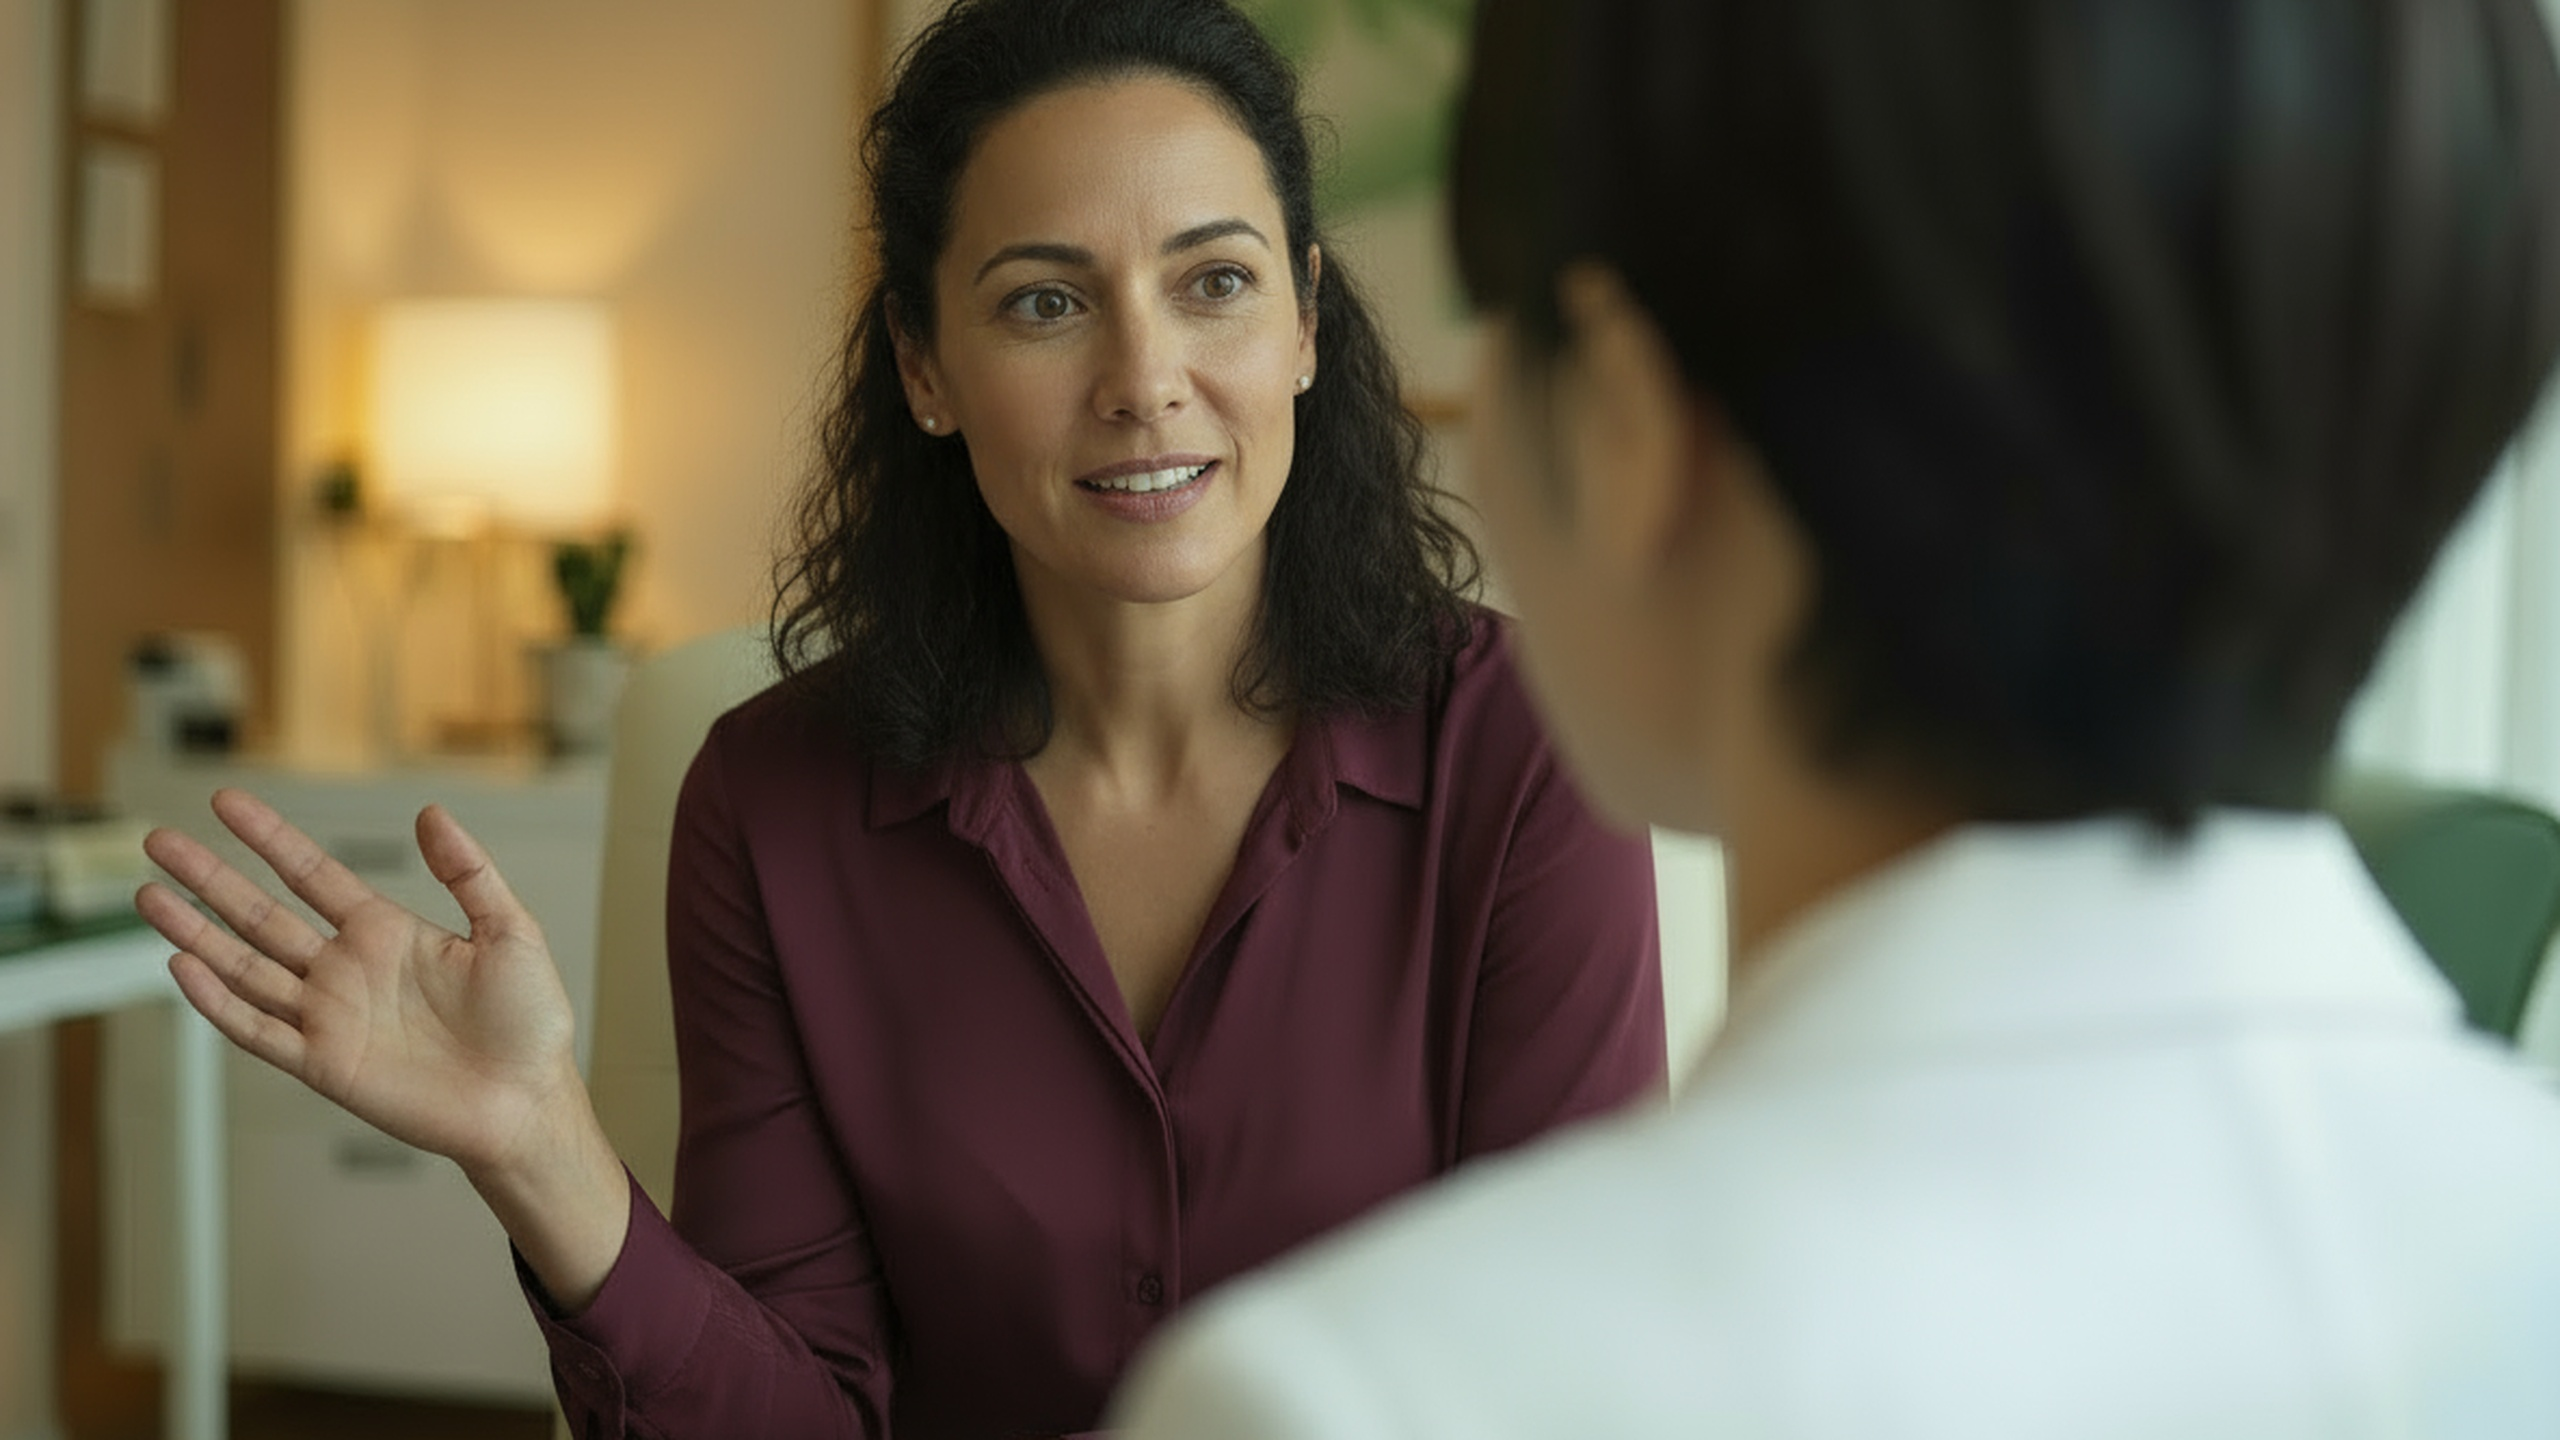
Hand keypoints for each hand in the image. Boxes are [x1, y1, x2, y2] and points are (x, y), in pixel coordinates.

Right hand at [136, 788, 583, 1179]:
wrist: (528, 1102)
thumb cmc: (529, 1023)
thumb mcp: (509, 931)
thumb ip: (468, 872)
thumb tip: (430, 813)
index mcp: (386, 933)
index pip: (311, 874)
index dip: (268, 838)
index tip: (226, 802)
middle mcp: (346, 970)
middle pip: (260, 915)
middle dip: (209, 877)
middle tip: (158, 841)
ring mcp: (329, 1017)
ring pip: (245, 966)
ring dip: (196, 933)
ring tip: (148, 895)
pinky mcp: (324, 1064)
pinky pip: (258, 1029)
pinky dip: (218, 1001)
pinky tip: (183, 965)